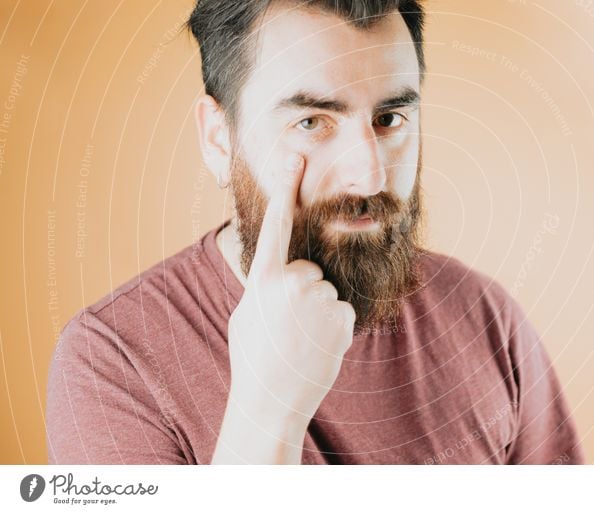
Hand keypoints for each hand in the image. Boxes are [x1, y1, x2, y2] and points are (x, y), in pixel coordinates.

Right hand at [227, 153, 355, 419]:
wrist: (271, 400)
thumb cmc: (253, 356)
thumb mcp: (247, 313)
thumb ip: (265, 285)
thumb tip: (281, 272)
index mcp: (263, 278)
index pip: (277, 225)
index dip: (286, 189)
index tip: (295, 159)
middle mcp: (292, 281)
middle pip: (308, 270)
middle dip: (301, 292)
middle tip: (286, 326)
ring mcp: (319, 298)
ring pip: (325, 291)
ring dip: (317, 311)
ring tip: (299, 339)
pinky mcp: (342, 316)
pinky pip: (341, 310)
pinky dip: (333, 326)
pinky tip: (316, 346)